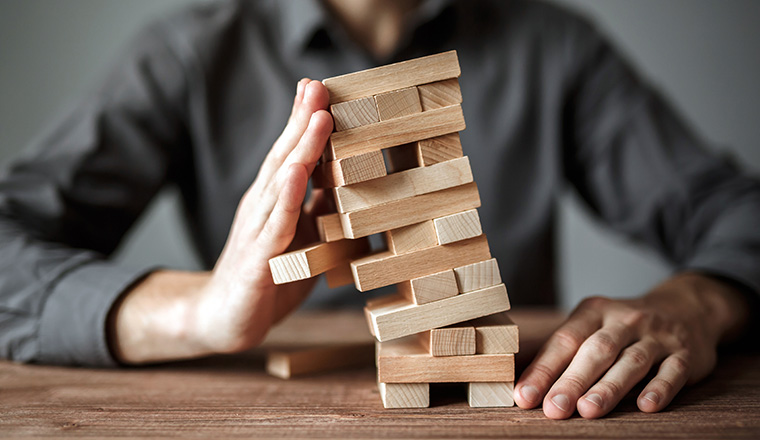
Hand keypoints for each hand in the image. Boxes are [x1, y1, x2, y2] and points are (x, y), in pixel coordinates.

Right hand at [109, 79, 332, 363]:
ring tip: (319, 116)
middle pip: (284, 156)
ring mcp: (257, 231)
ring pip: (280, 182)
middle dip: (303, 119)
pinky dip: (287, 198)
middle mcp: (262, 208)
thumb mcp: (303, 239)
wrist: (224, 321)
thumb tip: (349, 182)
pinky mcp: (257, 261)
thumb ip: (320, 210)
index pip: (290, 154)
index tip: (320, 87)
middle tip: (318, 85)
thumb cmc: (269, 277)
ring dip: (300, 147)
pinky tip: (297, 173)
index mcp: (274, 202)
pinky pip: (274, 225)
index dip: (304, 121)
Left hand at [514, 272, 750, 418]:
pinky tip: (645, 406)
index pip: (565, 340)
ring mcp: (658, 336)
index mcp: (594, 311)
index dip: (544, 369)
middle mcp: (625, 320)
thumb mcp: (594, 326)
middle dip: (573, 381)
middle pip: (596, 350)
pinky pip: (673, 371)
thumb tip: (528, 389)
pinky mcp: (686, 354)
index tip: (525, 396)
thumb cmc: (624, 327)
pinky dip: (659, 389)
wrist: (687, 308)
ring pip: (631, 361)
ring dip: (609, 387)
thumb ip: (567, 353)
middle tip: (554, 408)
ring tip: (588, 410)